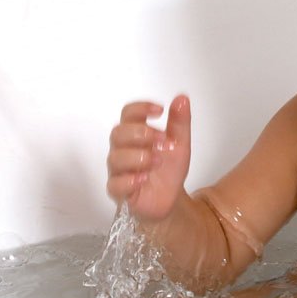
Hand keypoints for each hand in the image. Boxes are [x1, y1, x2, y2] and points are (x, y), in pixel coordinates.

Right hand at [106, 96, 191, 221]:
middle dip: (141, 133)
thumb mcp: (180, 143)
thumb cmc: (168, 169)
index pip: (128, 114)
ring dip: (139, 156)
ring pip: (115, 157)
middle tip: (162, 140)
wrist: (170, 199)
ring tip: (158, 161)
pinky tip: (145, 178)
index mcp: (135, 134)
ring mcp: (118, 171)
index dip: (141, 108)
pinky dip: (130, 180)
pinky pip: (115, 184)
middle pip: (118, 133)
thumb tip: (182, 98)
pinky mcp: (119, 191)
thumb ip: (180, 122)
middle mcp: (123, 150)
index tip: (159, 110)